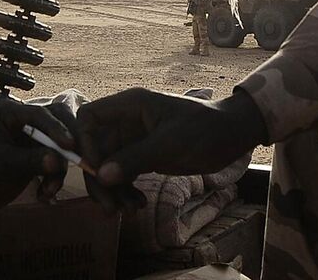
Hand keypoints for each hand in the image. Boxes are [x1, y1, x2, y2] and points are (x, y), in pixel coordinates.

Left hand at [0, 100, 72, 218]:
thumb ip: (30, 161)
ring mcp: (33, 138)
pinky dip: (54, 178)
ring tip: (48, 192)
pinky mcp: (39, 155)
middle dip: (66, 148)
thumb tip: (58, 161)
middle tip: (80, 164)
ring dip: (59, 170)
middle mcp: (24, 121)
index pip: (39, 114)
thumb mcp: (2, 166)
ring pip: (60, 147)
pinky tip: (44, 195)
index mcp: (9, 112)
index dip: (57, 129)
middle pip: (58, 124)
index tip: (69, 146)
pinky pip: (56, 162)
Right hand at [75, 88, 266, 211]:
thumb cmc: (205, 129)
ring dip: (113, 190)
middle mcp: (127, 121)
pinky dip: (126, 192)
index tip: (97, 171)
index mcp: (130, 105)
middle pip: (96, 149)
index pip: (89, 118)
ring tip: (127, 211)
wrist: (232, 136)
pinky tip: (137, 205)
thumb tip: (102, 176)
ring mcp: (134, 140)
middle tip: (109, 207)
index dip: (85, 143)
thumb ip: (135, 158)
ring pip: (108, 166)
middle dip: (99, 178)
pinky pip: (123, 175)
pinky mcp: (143, 156)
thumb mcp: (170, 143)